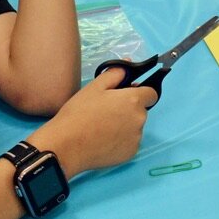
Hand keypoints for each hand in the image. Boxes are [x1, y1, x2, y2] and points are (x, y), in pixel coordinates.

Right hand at [35, 67, 155, 173]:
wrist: (66, 146)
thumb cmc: (79, 113)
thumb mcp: (94, 87)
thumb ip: (116, 73)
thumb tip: (129, 64)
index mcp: (134, 100)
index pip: (151, 93)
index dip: (140, 92)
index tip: (125, 96)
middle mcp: (140, 119)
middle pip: (141, 110)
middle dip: (129, 109)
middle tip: (106, 112)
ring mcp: (136, 138)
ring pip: (135, 127)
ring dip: (125, 125)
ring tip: (102, 127)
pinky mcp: (130, 154)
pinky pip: (130, 143)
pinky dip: (121, 141)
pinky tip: (103, 141)